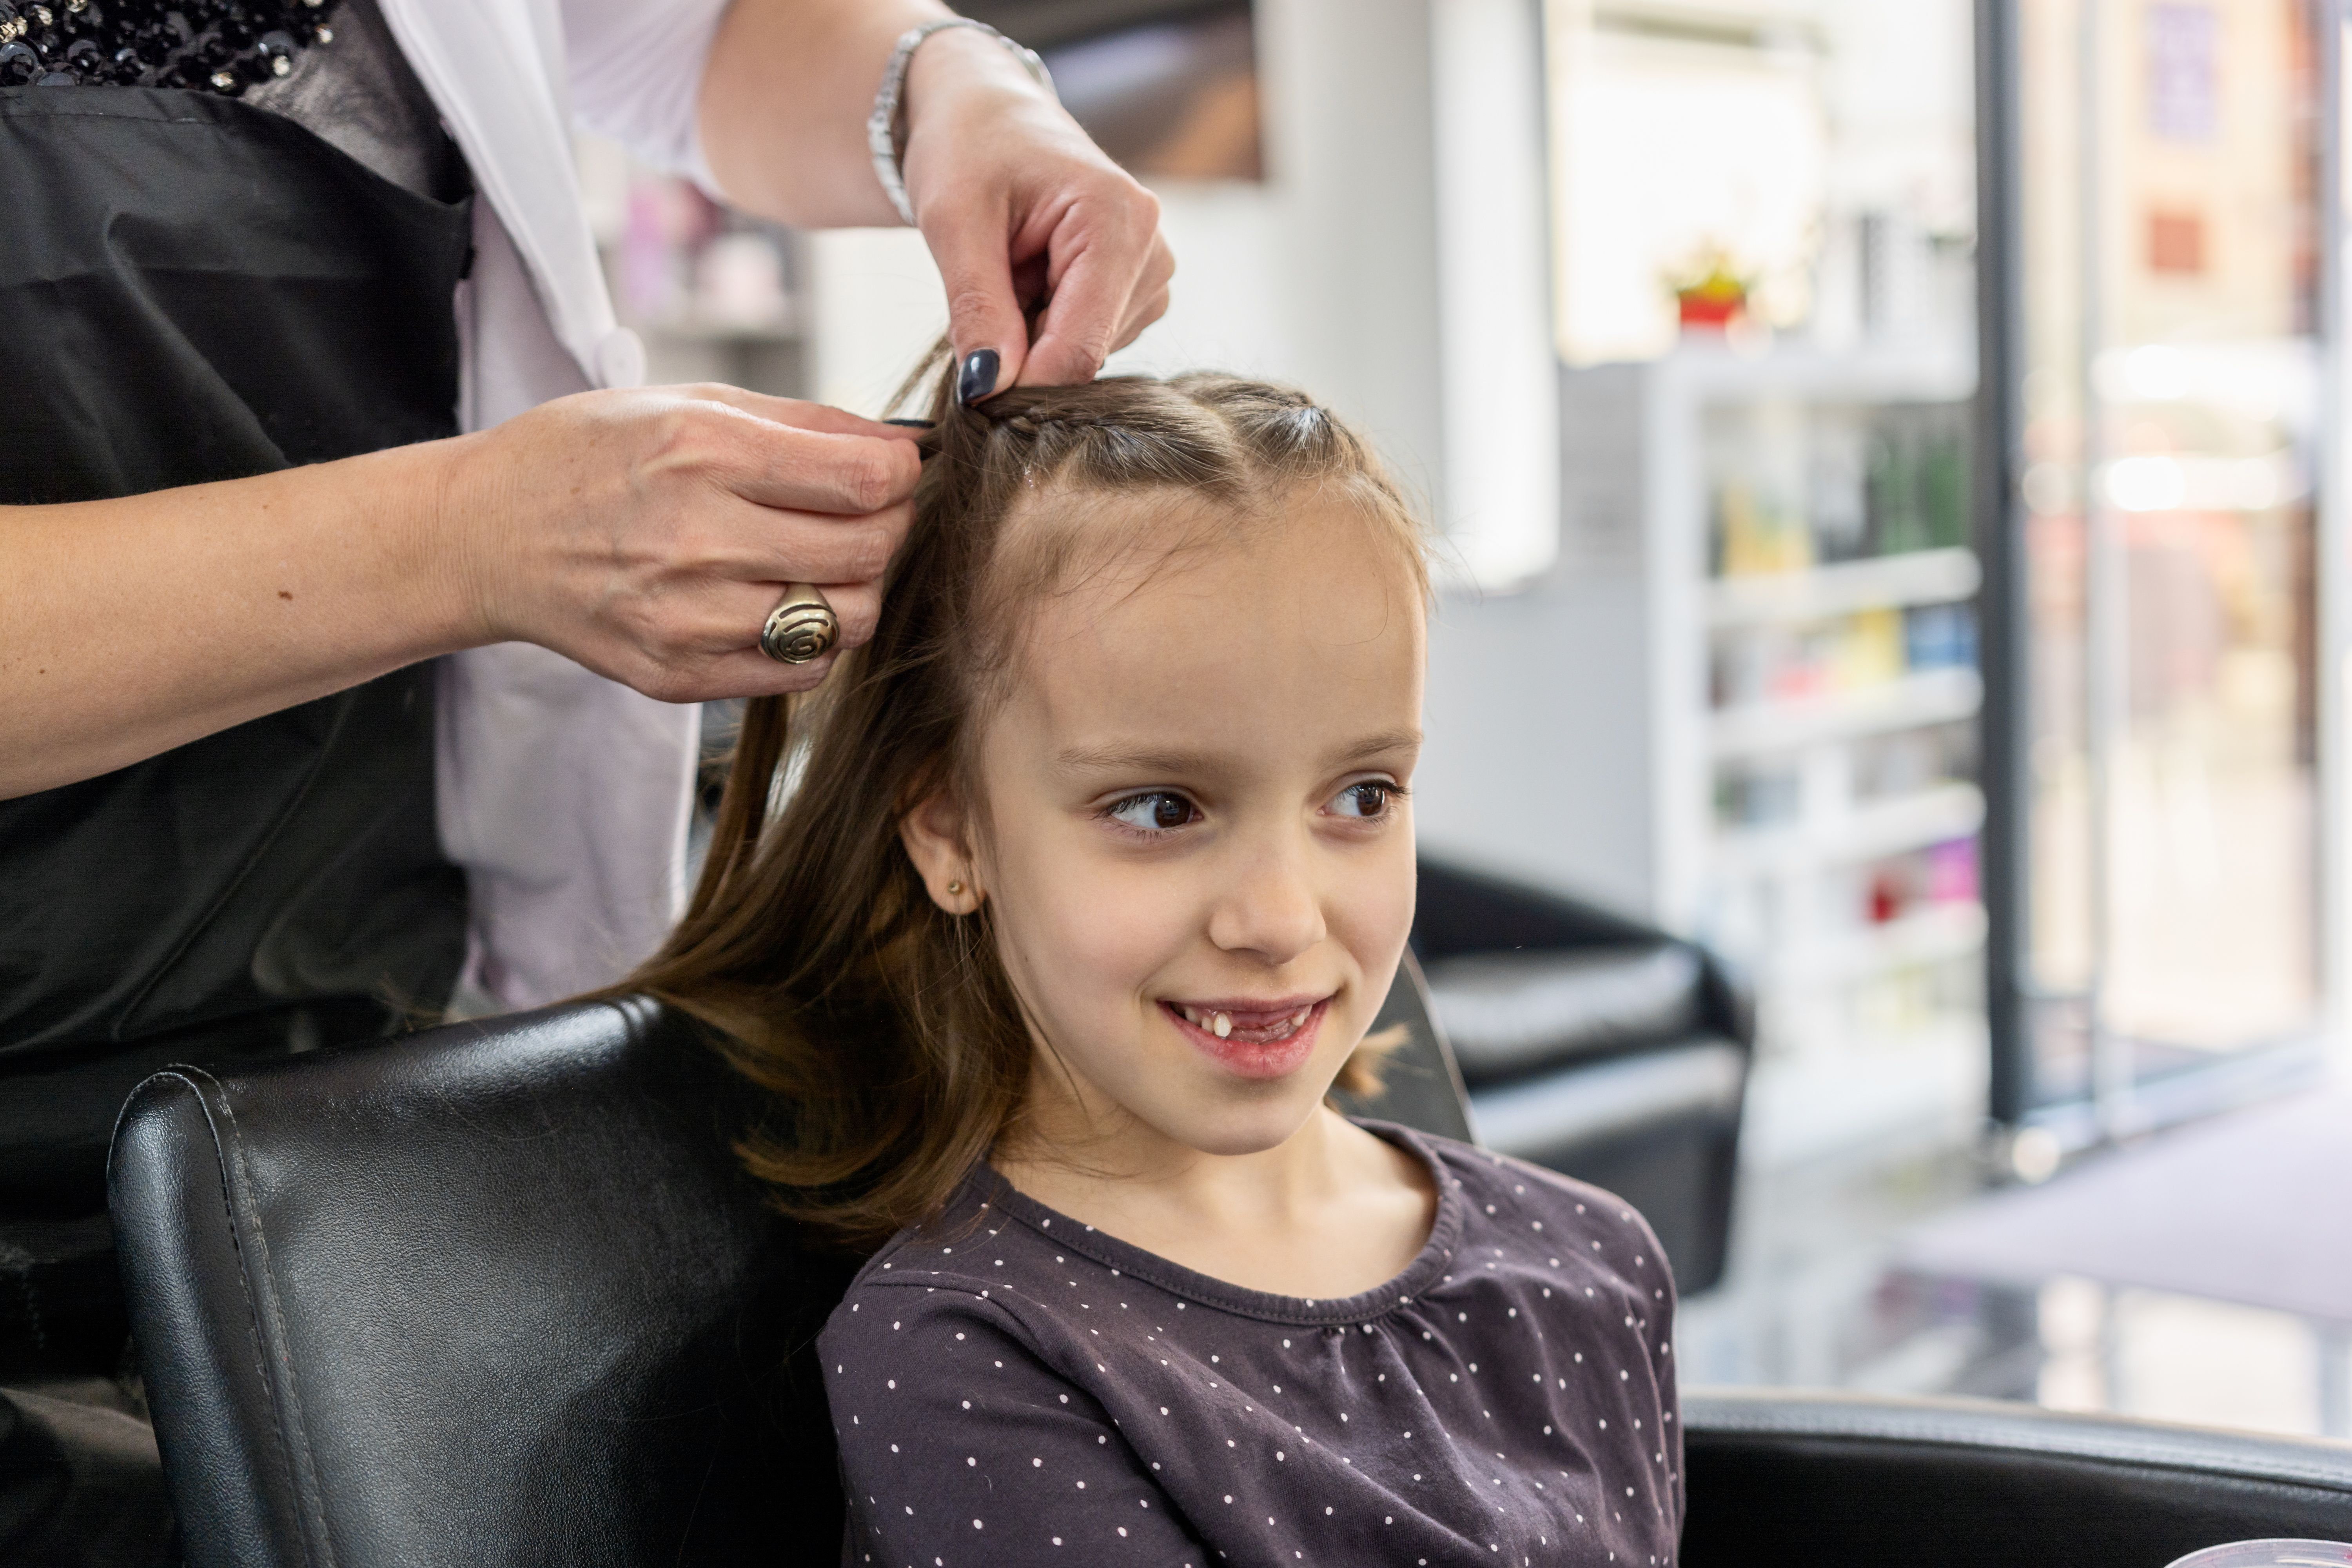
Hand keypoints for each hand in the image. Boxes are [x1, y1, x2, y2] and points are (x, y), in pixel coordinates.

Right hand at [447, 385, 922, 701]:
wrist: (485, 535)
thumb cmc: (591, 455)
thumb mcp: (686, 401)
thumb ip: (802, 422)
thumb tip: (901, 445)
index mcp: (703, 453)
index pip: (865, 481)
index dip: (900, 474)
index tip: (893, 469)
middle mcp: (697, 540)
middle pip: (868, 552)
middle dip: (889, 527)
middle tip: (866, 513)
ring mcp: (687, 618)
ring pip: (848, 619)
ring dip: (856, 587)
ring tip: (822, 560)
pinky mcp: (678, 675)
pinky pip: (801, 669)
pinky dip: (813, 637)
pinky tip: (781, 601)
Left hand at [900, 26, 1175, 394]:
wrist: (988, 116)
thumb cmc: (969, 147)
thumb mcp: (953, 220)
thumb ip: (976, 307)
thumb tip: (987, 389)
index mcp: (1117, 219)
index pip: (1080, 347)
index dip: (1022, 383)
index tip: (970, 387)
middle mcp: (1151, 250)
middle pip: (1083, 356)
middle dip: (1022, 347)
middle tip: (986, 285)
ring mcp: (1151, 274)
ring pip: (1084, 356)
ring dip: (1031, 335)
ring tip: (1009, 271)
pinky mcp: (1139, 291)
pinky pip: (1087, 342)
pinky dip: (1045, 326)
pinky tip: (1029, 279)